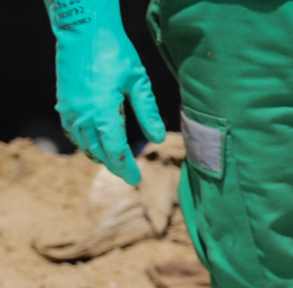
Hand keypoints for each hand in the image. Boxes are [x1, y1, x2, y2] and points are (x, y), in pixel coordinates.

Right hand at [44, 0, 166, 184]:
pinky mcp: (63, 101)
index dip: (125, 168)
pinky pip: (72, 131)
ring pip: (83, 143)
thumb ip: (147, 112)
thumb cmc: (114, 52)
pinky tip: (92, 144)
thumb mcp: (138, 82)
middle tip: (127, 176)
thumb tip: (158, 139)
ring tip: (113, 162)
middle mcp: (83, 115)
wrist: (82, 30)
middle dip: (114, 165)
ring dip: (98, 155)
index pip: (115, 150)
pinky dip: (83, 142)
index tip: (135, 180)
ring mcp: (70, 109)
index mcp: (103, 112)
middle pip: (98, 151)